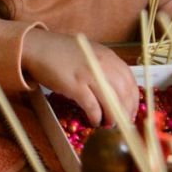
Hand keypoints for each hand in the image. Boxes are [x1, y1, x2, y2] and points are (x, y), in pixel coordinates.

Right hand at [22, 29, 138, 125]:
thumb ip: (104, 67)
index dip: (133, 99)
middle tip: (124, 123)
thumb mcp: (89, 54)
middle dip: (126, 111)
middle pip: (124, 93)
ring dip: (113, 117)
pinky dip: (96, 116)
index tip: (132, 111)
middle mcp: (102, 65)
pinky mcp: (75, 86)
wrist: (38, 47)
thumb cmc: (62, 52)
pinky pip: (92, 106)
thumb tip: (116, 90)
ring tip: (109, 125)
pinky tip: (94, 121)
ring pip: (111, 101)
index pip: (130, 81)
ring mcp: (89, 75)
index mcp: (108, 56)